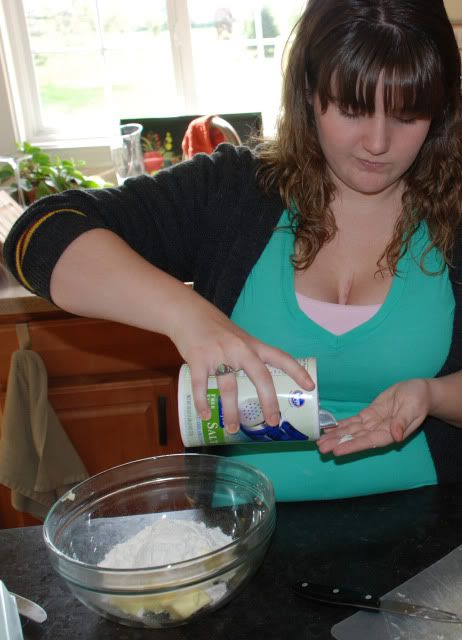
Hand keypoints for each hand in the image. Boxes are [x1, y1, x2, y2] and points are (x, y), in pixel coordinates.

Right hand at [170, 296, 313, 433]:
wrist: (188, 312)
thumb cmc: (216, 329)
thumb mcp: (239, 338)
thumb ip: (249, 358)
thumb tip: (258, 388)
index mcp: (253, 345)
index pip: (281, 358)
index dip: (297, 372)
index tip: (310, 387)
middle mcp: (240, 349)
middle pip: (260, 377)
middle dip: (268, 401)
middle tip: (272, 422)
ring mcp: (219, 354)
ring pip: (229, 387)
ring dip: (231, 411)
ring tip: (233, 429)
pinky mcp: (198, 358)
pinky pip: (201, 385)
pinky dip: (202, 403)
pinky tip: (205, 415)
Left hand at [317, 379, 431, 455]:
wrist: (419, 391)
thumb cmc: (418, 400)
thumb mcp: (413, 408)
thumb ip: (403, 422)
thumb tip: (397, 436)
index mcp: (390, 433)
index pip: (368, 442)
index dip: (352, 446)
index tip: (337, 451)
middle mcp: (378, 431)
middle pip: (355, 438)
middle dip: (338, 443)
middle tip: (321, 448)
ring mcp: (372, 423)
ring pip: (351, 431)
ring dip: (336, 436)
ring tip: (320, 442)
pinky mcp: (369, 414)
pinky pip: (353, 421)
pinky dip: (340, 425)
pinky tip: (328, 428)